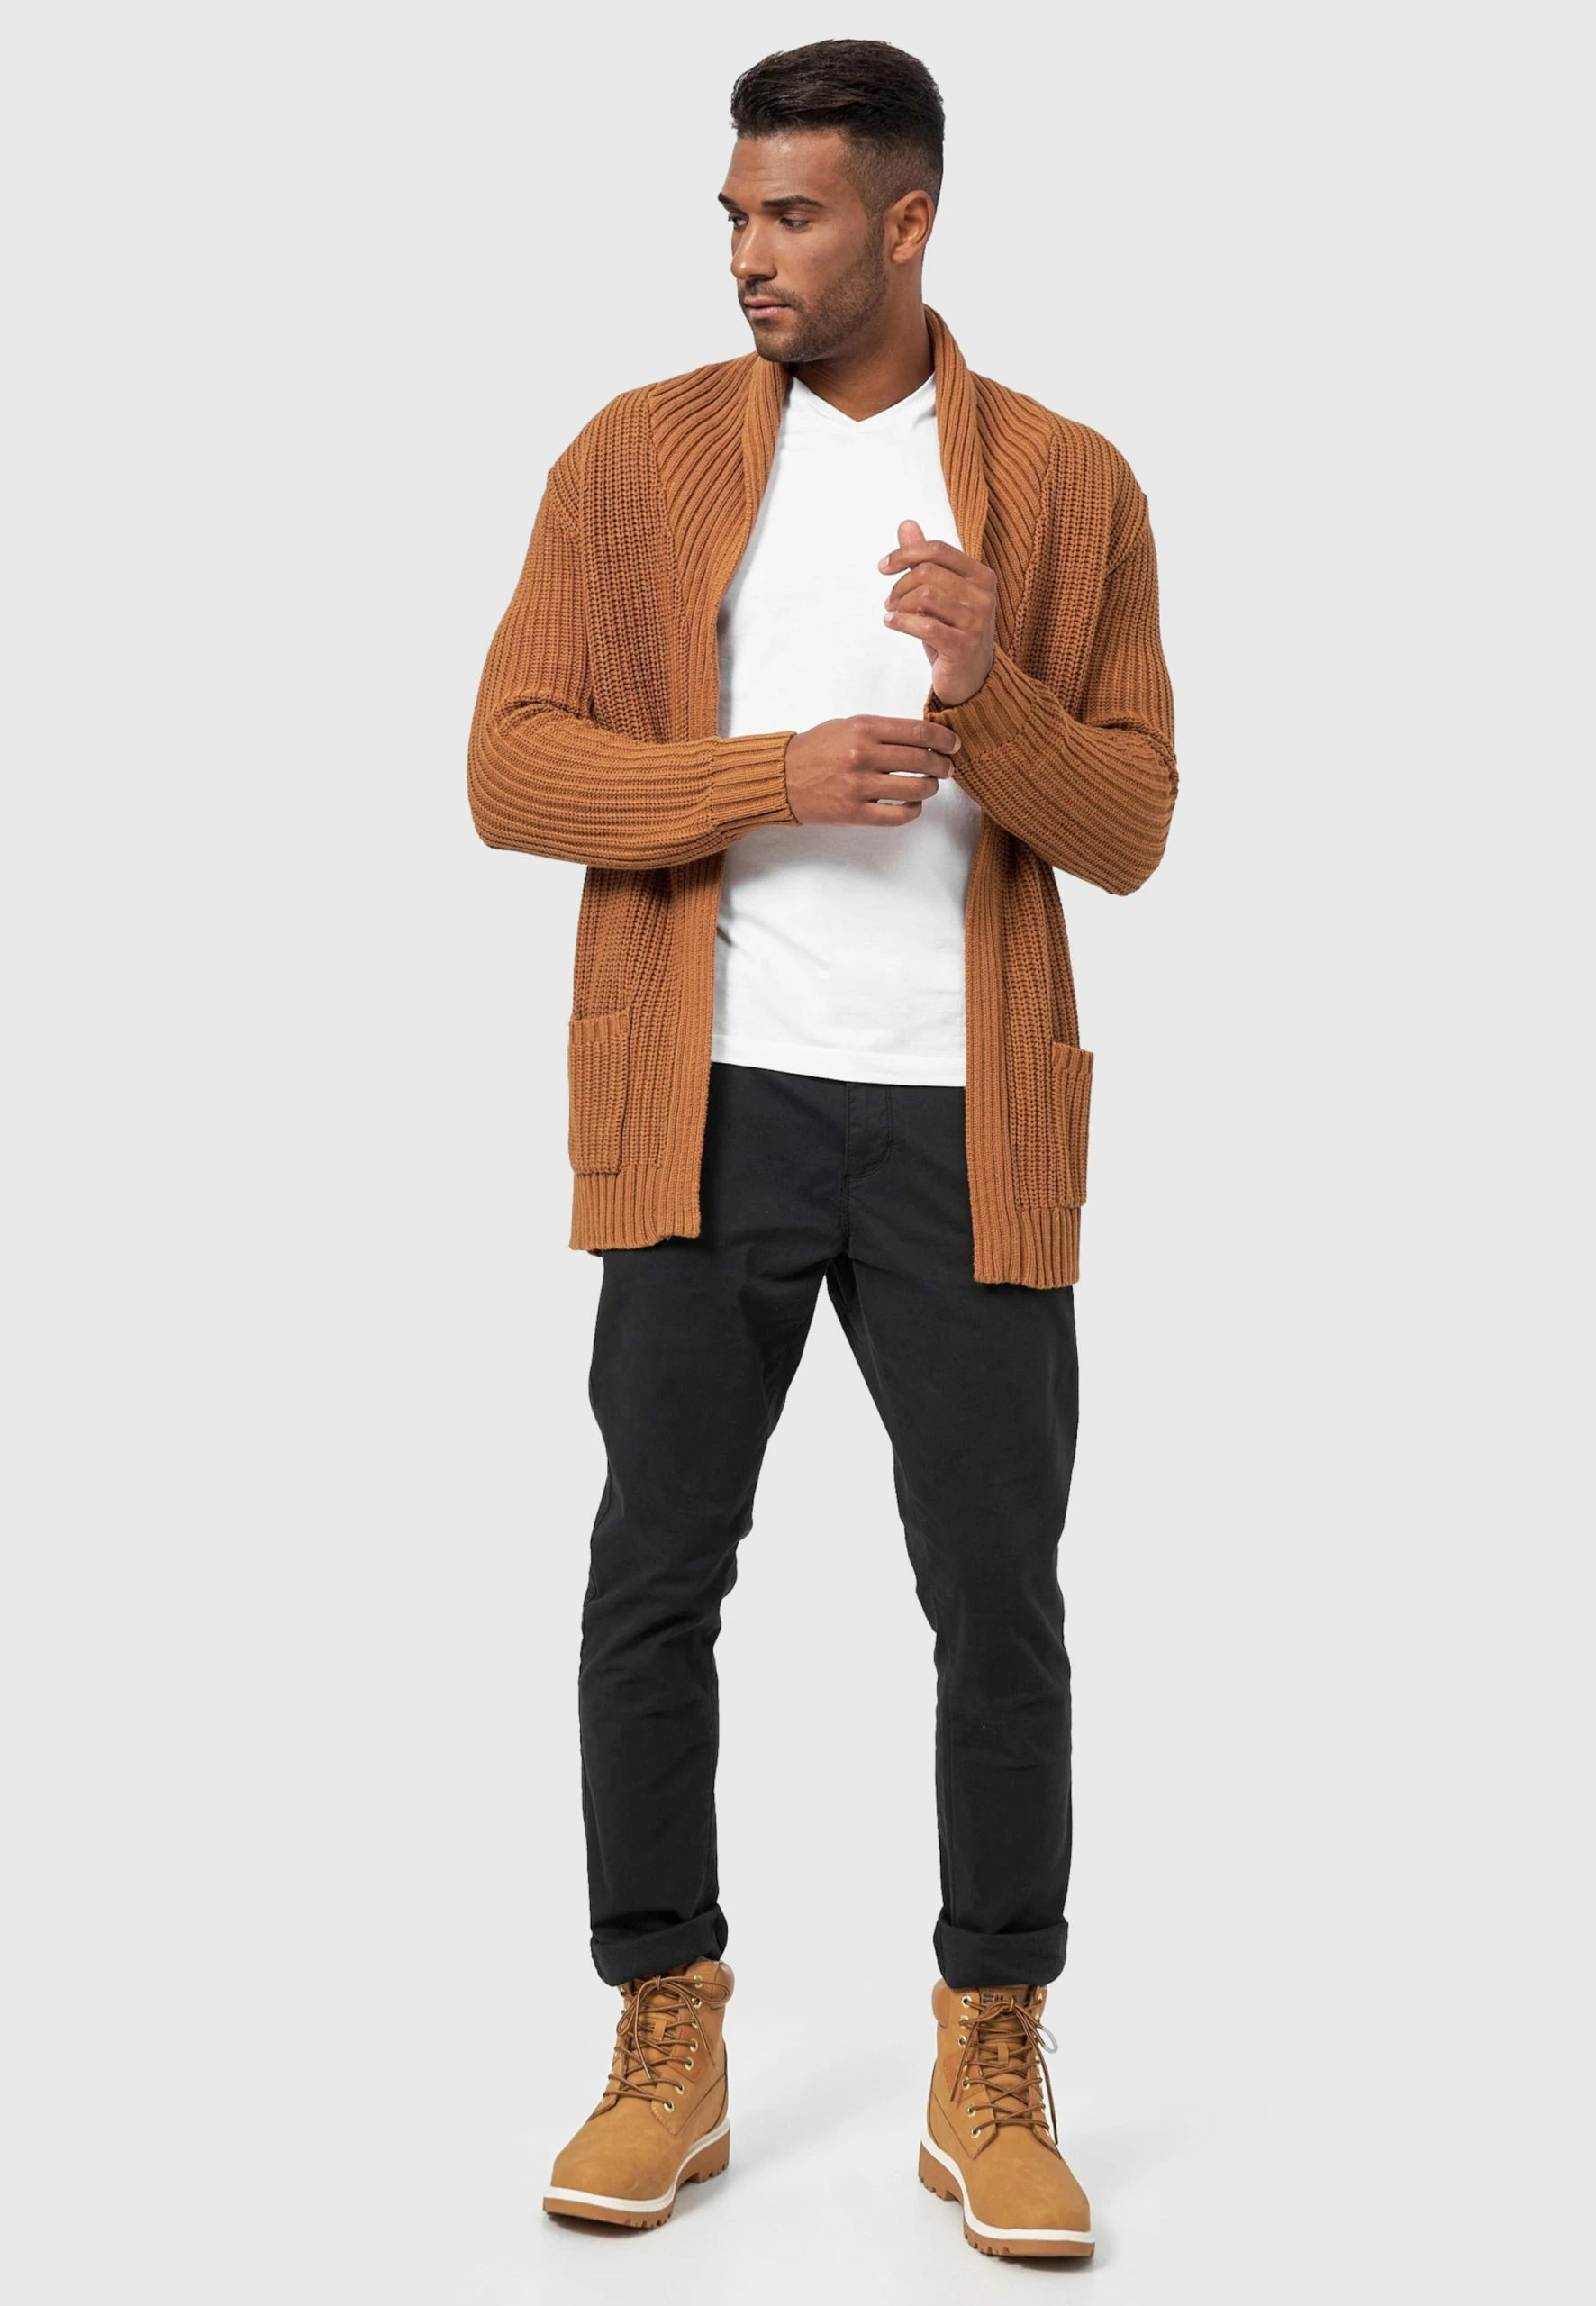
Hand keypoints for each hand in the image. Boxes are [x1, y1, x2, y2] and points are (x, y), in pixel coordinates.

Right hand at [782, 715, 960, 825]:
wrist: (780, 778)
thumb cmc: (814, 750)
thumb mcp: (846, 726)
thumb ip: (881, 731)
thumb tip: (921, 737)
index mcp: (863, 728)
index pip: (918, 731)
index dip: (943, 738)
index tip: (953, 744)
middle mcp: (863, 755)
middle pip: (922, 760)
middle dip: (942, 765)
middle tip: (946, 768)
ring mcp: (859, 785)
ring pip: (916, 789)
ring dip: (931, 788)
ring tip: (930, 786)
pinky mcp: (854, 812)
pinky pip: (898, 815)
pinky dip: (913, 810)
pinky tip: (912, 805)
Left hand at [879, 519, 996, 706]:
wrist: (971, 678)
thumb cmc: (953, 631)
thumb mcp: (940, 593)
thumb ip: (925, 559)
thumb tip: (906, 524)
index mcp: (981, 576)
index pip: (938, 550)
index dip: (905, 554)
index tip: (882, 567)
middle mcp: (983, 595)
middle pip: (928, 572)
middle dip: (900, 585)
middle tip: (889, 601)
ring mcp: (976, 622)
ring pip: (925, 596)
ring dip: (899, 605)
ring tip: (892, 613)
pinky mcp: (964, 646)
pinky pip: (924, 626)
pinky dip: (901, 622)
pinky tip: (891, 622)